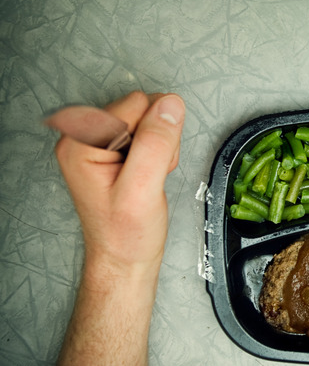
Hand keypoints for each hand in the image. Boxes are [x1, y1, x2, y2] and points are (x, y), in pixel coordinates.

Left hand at [51, 91, 184, 286]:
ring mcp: (99, 144)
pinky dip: (159, 155)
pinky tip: (149, 178)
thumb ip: (155, 144)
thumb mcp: (142, 190)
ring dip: (161, 150)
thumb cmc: (125, 235)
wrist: (124, 259)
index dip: (155, 135)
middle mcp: (85, 138)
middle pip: (142, 110)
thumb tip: (170, 106)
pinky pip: (150, 135)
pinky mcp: (113, 151)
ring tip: (148, 180)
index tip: (147, 165)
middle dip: (158, 141)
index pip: (135, 105)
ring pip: (150, 122)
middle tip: (149, 175)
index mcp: (81, 142)